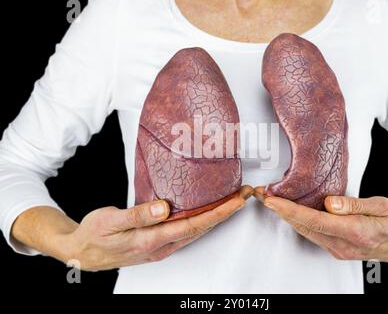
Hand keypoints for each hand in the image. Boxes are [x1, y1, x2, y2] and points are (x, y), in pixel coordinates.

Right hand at [61, 185, 252, 270]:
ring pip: (197, 232)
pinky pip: (187, 233)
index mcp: (151, 239)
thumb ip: (137, 215)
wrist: (82, 253)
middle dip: (226, 212)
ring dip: (217, 216)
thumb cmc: (94, 234)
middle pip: (202, 228)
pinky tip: (208, 212)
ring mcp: (162, 247)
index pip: (194, 225)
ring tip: (234, 200)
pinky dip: (203, 221)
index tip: (237, 200)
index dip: (218, 212)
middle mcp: (162, 246)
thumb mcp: (110, 221)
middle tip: (245, 194)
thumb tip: (163, 208)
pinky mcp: (159, 244)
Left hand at [254, 187, 387, 262]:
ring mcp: (339, 250)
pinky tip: (290, 211)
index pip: (314, 220)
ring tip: (269, 200)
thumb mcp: (382, 206)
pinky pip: (313, 234)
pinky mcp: (337, 249)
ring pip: (305, 231)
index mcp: (356, 232)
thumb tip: (329, 203)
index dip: (289, 210)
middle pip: (304, 226)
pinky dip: (298, 222)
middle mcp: (343, 245)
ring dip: (286, 216)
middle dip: (279, 211)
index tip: (271, 201)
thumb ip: (353, 205)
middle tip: (261, 194)